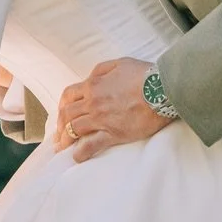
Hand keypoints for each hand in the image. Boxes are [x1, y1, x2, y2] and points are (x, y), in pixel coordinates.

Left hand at [55, 58, 169, 163]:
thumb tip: (90, 78)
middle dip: (60, 125)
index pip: (68, 95)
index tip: (62, 113)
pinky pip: (91, 145)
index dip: (62, 105)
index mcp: (93, 85)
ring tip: (62, 147)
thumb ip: (101, 70)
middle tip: (59, 134)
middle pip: (67, 115)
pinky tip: (77, 157)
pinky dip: (81, 153)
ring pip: (74, 130)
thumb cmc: (144, 75)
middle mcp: (93, 103)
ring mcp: (102, 119)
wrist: (162, 90)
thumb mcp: (120, 63)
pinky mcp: (113, 133)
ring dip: (65, 139)